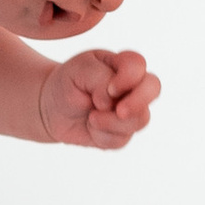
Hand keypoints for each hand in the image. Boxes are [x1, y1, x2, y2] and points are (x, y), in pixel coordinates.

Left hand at [37, 48, 158, 150]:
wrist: (51, 108)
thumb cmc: (68, 82)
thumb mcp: (79, 71)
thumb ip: (100, 79)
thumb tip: (113, 102)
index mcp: (122, 64)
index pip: (138, 65)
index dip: (128, 78)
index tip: (110, 88)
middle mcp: (132, 86)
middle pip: (154, 88)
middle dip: (138, 102)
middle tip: (119, 111)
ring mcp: (130, 110)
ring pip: (140, 120)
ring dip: (112, 122)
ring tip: (91, 117)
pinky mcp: (121, 133)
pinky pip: (121, 140)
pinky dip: (102, 136)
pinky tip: (91, 127)